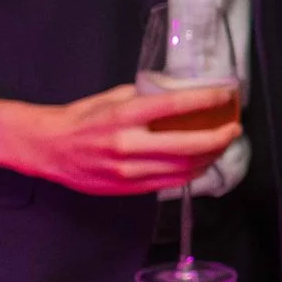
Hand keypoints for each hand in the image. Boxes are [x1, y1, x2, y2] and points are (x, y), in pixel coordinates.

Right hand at [0, 84, 239, 195]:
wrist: (47, 147)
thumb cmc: (82, 118)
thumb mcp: (114, 97)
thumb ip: (148, 97)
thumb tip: (184, 92)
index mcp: (124, 115)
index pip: (176, 106)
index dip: (208, 100)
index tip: (228, 94)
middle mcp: (127, 144)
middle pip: (188, 145)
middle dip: (219, 137)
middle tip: (234, 128)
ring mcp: (127, 171)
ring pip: (183, 168)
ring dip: (211, 156)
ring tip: (223, 144)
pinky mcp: (126, 188)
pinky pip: (170, 182)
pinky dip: (192, 172)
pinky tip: (202, 162)